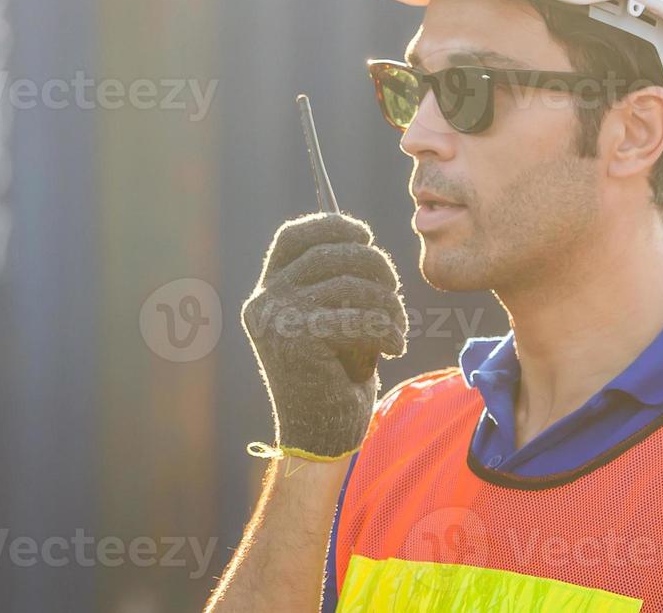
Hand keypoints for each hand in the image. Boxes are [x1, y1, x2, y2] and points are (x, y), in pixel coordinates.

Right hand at [241, 212, 407, 458]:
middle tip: (394, 295)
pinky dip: (388, 329)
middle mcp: (265, 301)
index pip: (293, 236)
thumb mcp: (330, 320)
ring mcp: (278, 319)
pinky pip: (360, 316)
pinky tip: (394, 348)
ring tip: (397, 330)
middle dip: (375, 268)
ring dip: (388, 305)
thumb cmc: (335, 377)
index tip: (364, 235)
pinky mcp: (299, 340)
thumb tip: (360, 237)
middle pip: (331, 253)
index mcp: (267, 292)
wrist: (322, 436)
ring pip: (352, 284)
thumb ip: (334, 282)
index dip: (331, 225)